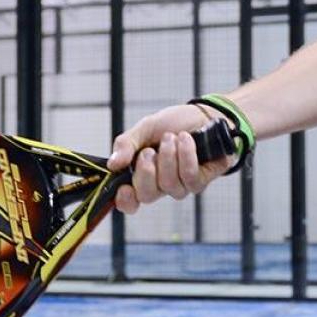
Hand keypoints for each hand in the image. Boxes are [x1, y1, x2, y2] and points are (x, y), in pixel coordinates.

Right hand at [108, 104, 235, 213]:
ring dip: (168, 157)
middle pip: (146, 196)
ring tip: (171, 137)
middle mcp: (159, 185)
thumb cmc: (173, 125)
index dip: (125, 201)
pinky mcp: (200, 182)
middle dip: (146, 172)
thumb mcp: (145, 128)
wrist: (204, 115)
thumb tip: (112, 164)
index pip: (129, 202)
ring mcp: (180, 186)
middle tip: (149, 151)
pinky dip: (185, 155)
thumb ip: (127, 144)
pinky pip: (189, 177)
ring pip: (168, 185)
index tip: (124, 188)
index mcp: (141, 175)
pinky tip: (186, 140)